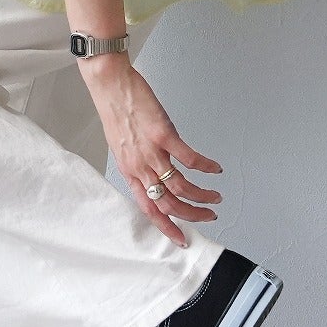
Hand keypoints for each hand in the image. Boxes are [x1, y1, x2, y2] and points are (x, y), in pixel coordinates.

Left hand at [80, 55, 222, 247]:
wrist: (110, 87)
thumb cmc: (116, 113)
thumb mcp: (122, 148)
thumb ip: (138, 165)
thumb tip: (153, 176)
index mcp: (130, 173)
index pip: (149, 209)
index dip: (166, 227)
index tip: (181, 239)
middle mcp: (140, 167)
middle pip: (168, 203)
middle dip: (192, 215)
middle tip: (209, 216)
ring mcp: (151, 152)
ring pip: (180, 186)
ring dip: (202, 195)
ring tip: (216, 196)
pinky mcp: (163, 135)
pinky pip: (189, 158)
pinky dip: (205, 167)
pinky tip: (215, 169)